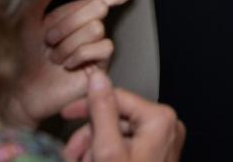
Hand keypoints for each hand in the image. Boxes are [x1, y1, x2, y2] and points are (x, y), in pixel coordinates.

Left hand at [3, 0, 163, 125]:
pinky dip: (78, 55)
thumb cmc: (25, 53)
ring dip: (68, 43)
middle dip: (67, 22)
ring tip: (56, 57)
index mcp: (80, 12)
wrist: (24, 87)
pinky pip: (100, 48)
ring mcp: (98, 47)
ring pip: (97, 29)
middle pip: (98, 7)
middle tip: (48, 40)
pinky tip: (68, 66)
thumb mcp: (30, 16)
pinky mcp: (101, 65)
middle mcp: (93, 27)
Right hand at [62, 70, 184, 161]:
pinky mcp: (157, 156)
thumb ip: (102, 111)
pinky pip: (126, 146)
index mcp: (159, 119)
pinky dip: (106, 155)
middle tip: (72, 155)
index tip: (66, 114)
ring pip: (118, 133)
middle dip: (89, 136)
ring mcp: (163, 142)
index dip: (86, 106)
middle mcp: (166, 127)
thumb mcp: (107, 151)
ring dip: (94, 148)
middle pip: (115, 117)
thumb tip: (98, 78)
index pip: (116, 97)